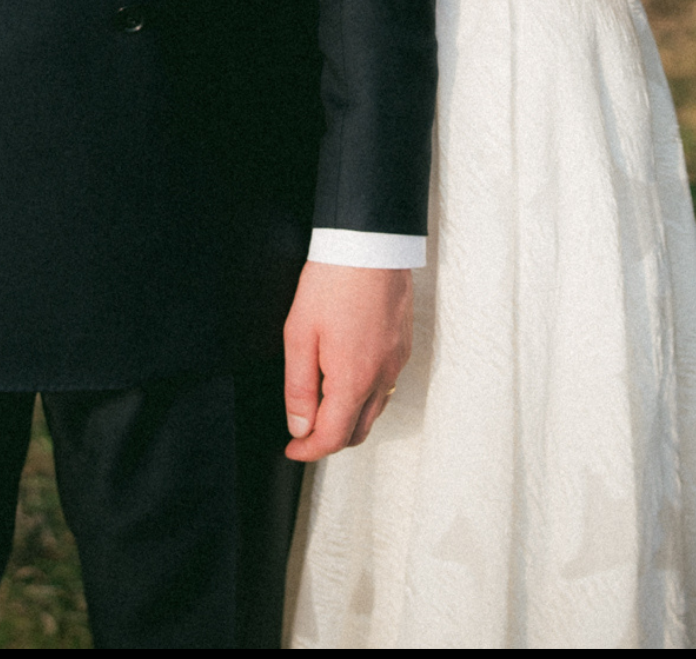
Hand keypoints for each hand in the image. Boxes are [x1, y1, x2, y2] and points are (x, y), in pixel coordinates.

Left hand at [282, 262, 412, 461]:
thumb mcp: (299, 335)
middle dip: (329, 439)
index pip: (333, 437)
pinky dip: (364, 394)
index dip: (309, 451)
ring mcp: (396, 362)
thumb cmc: (332, 282)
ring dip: (348, 417)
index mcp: (353, 380)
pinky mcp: (403, 347)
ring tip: (320, 403)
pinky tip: (345, 376)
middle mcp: (381, 377)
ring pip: (374, 409)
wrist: (369, 245)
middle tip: (303, 431)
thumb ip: (298, 387)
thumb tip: (299, 426)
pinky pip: (385, 385)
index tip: (292, 449)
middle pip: (357, 430)